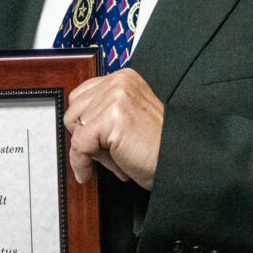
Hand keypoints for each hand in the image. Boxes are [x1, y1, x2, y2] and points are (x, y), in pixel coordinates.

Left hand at [63, 69, 162, 189]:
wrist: (179, 161)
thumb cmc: (155, 147)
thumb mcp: (126, 120)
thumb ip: (103, 113)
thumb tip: (75, 126)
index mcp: (123, 79)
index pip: (82, 96)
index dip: (85, 124)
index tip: (92, 143)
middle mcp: (119, 82)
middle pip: (74, 109)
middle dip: (85, 135)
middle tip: (107, 153)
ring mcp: (115, 97)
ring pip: (74, 125)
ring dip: (88, 148)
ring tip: (112, 158)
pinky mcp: (111, 117)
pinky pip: (78, 144)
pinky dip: (80, 163)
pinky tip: (88, 173)